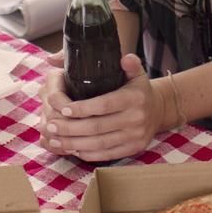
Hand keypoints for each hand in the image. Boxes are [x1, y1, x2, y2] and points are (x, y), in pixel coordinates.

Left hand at [40, 54, 176, 162]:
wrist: (159, 110)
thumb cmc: (140, 90)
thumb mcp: (137, 73)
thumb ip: (130, 64)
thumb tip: (124, 58)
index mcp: (135, 98)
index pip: (104, 105)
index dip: (83, 108)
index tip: (64, 108)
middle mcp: (136, 119)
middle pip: (98, 127)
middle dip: (71, 128)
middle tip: (51, 125)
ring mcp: (135, 137)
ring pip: (99, 143)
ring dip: (74, 143)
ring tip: (55, 139)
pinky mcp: (133, 149)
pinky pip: (107, 154)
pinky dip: (87, 153)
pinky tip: (72, 148)